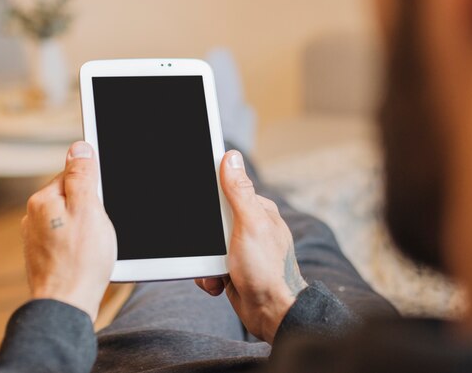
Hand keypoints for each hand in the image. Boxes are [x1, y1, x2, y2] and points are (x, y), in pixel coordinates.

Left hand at [21, 141, 115, 321]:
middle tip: (100, 227)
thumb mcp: (89, 209)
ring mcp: (35, 238)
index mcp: (42, 200)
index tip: (102, 202)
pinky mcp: (42, 256)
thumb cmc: (81, 260)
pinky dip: (77, 244)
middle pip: (70, 197)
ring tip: (94, 246)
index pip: (72, 174)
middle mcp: (33, 217)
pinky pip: (64, 238)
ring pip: (68, 219)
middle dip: (90, 207)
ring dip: (84, 227)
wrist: (66, 305)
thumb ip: (82, 176)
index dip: (94, 186)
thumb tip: (79, 148)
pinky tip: (85, 257)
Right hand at [195, 151, 306, 342]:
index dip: (209, 194)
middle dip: (205, 237)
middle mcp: (250, 226)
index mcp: (258, 209)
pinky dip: (208, 275)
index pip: (227, 189)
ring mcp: (240, 248)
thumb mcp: (251, 225)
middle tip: (213, 248)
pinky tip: (219, 282)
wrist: (270, 314)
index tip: (201, 203)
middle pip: (211, 218)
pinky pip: (208, 264)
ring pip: (206, 244)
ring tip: (218, 270)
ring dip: (206, 260)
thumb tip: (232, 158)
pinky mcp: (232, 267)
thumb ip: (238, 193)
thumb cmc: (267, 270)